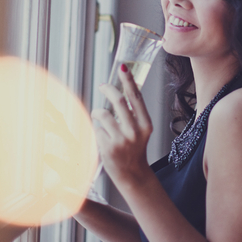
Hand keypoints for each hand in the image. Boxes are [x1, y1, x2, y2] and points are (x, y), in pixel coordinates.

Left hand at [92, 65, 153, 187]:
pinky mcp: (108, 148)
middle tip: (103, 86)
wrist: (132, 174)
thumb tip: (116, 92)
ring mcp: (121, 140)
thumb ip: (132, 114)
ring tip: (100, 119)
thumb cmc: (134, 149)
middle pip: (118, 101)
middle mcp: (135, 131)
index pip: (136, 97)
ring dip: (97, 113)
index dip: (128, 80)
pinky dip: (96, 131)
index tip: (123, 67)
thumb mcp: (140, 130)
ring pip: (102, 114)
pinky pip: (96, 129)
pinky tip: (103, 139)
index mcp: (145, 124)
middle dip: (108, 90)